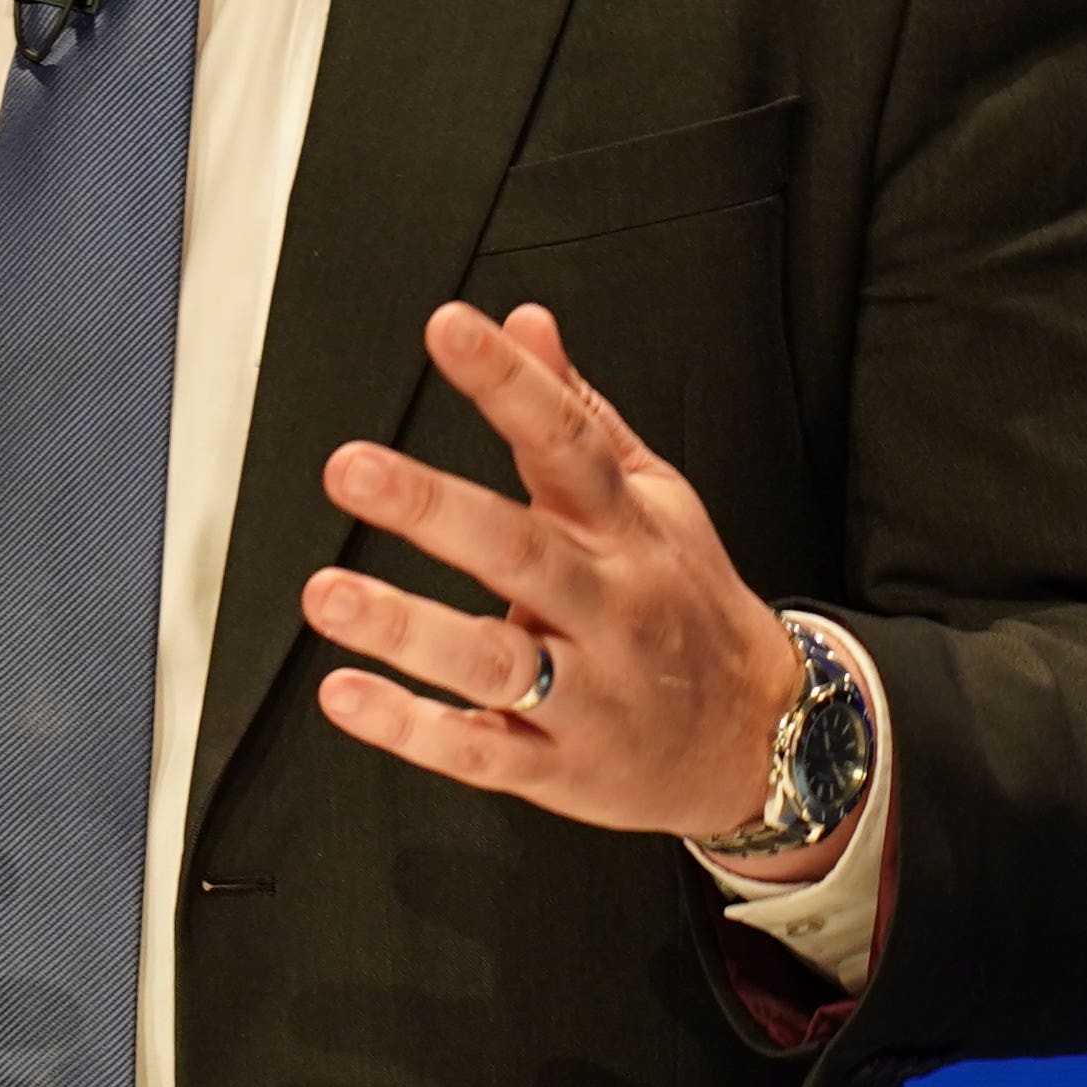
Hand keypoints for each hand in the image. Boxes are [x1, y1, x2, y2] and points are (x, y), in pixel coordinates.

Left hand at [300, 301, 844, 879]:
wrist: (759, 738)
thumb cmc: (685, 602)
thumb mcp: (654, 498)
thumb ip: (580, 412)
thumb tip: (524, 320)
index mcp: (627, 528)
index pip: (568, 440)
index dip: (510, 382)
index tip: (450, 329)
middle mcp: (608, 604)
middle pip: (521, 550)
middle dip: (433, 508)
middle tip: (352, 468)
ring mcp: (587, 692)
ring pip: (493, 660)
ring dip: (407, 628)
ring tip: (327, 594)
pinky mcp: (558, 766)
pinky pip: (480, 750)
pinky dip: (411, 728)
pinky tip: (344, 693)